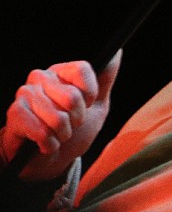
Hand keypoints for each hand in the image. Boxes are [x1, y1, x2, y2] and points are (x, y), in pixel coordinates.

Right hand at [2, 51, 120, 180]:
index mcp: (62, 72)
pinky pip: (42, 132)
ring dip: (63, 135)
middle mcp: (41, 77)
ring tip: (57, 135)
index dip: (90, 94)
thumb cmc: (74, 130)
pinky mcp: (14, 114)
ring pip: (58, 118)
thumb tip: (116, 52)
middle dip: (77, 120)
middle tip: (70, 125)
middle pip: (72, 97)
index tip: (87, 105)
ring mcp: (25, 94)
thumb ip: (106, 79)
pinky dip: (49, 144)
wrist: (49, 159)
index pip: (82, 69)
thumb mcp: (98, 105)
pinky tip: (44, 143)